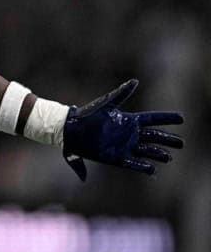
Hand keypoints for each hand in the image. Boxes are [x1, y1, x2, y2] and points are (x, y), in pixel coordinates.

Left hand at [62, 79, 183, 180]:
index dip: (167, 119)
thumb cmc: (87, 115)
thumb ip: (122, 94)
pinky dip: (143, 166)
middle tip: (181, 143)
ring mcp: (123, 146)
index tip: (181, 118)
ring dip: (158, 154)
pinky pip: (133, 163)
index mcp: (128, 120)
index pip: (152, 120)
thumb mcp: (106, 103)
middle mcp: (128, 133)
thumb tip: (135, 81)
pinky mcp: (115, 157)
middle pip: (154, 137)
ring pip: (147, 151)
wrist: (70, 129)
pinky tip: (153, 169)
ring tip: (168, 157)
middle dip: (168, 139)